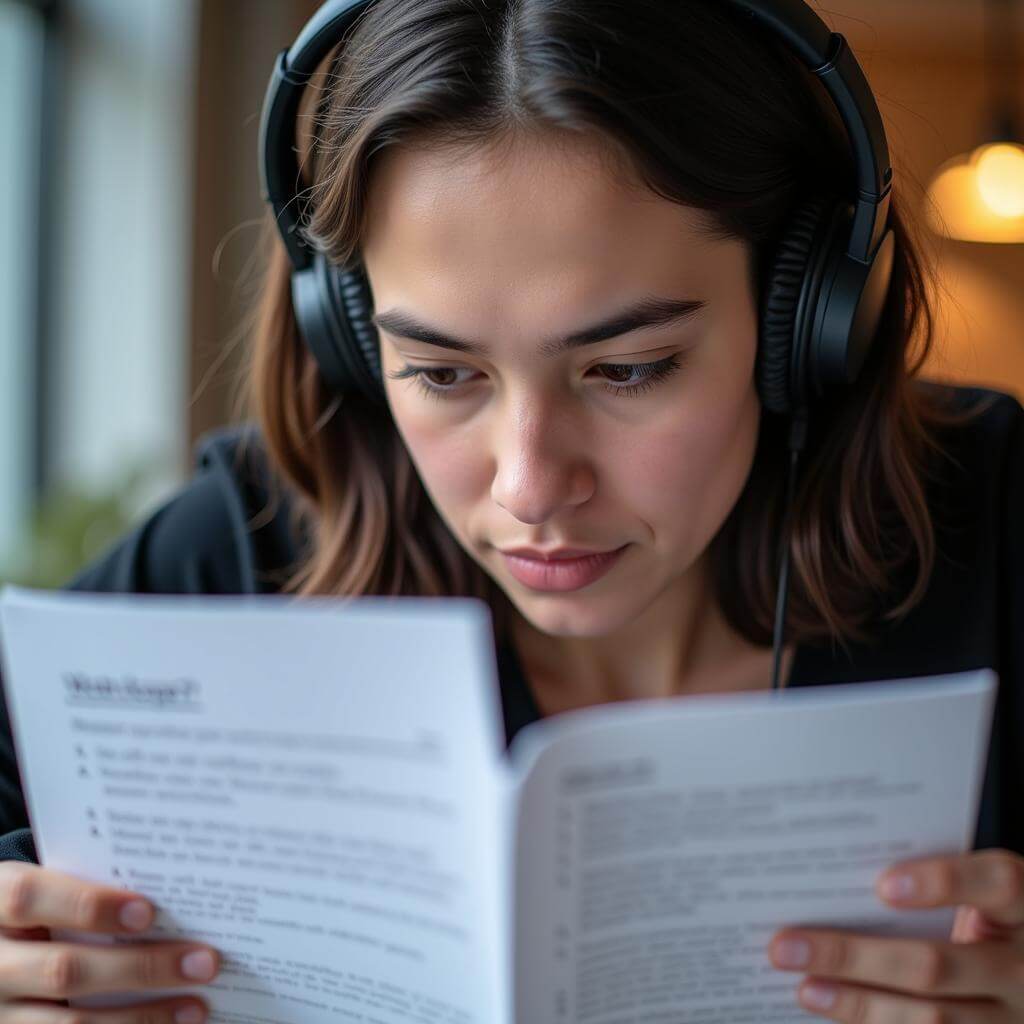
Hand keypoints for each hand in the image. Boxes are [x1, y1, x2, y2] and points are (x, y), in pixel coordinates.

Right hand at [0, 860, 219, 1022]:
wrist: (0, 952)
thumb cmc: (40, 908)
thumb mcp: (45, 889)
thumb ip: (87, 888)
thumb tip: (170, 897)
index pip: (30, 898)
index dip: (88, 905)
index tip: (147, 912)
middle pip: (63, 970)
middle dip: (141, 968)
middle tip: (204, 961)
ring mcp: (1, 1013)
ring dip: (142, 1017)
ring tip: (196, 1006)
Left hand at [766, 848, 1023, 1020]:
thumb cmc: (986, 916)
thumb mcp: (978, 896)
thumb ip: (931, 886)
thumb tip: (833, 876)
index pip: (999, 884)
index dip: (946, 881)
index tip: (883, 884)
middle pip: (938, 965)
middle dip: (853, 957)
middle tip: (786, 945)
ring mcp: (1014, 1019)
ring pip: (935, 1020)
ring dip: (858, 1005)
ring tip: (806, 988)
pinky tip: (835, 1011)